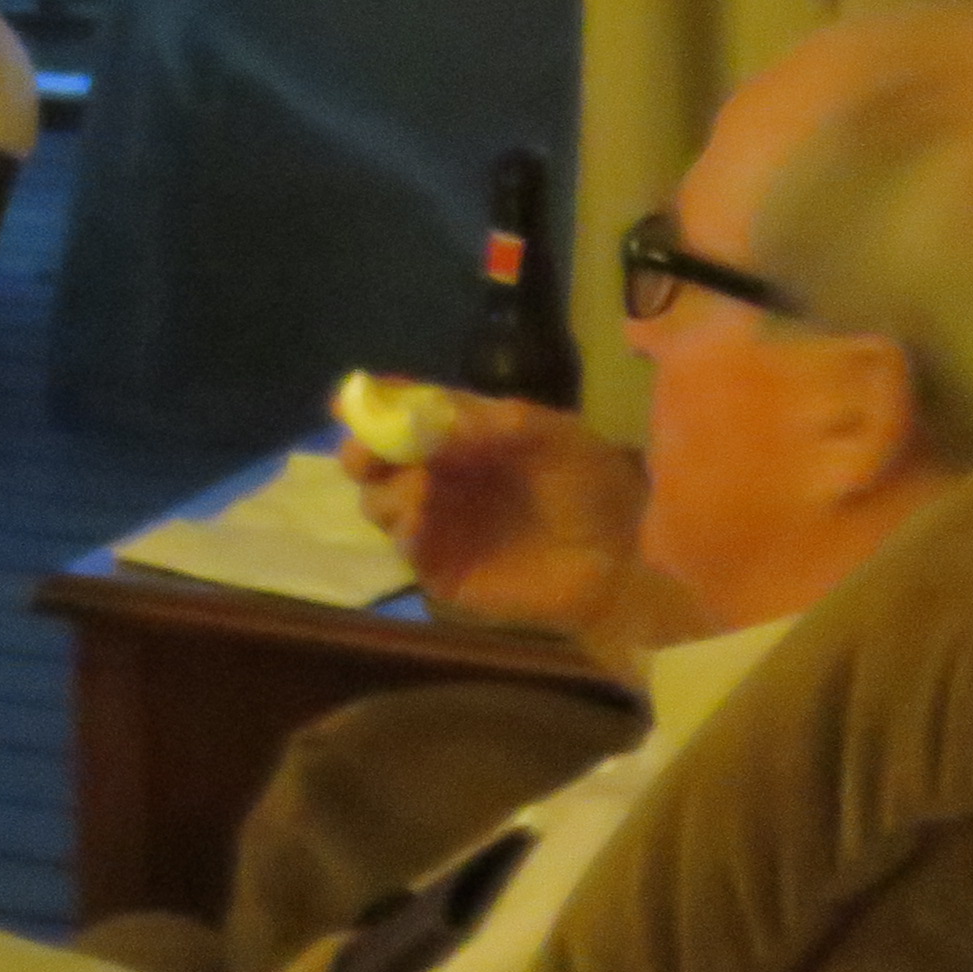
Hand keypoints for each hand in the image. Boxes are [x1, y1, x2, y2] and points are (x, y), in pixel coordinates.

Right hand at [344, 396, 649, 633]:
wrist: (621, 555)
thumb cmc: (589, 483)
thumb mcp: (545, 433)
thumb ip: (481, 421)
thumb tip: (415, 412)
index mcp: (459, 435)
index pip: (400, 413)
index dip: (372, 404)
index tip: (350, 400)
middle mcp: (439, 476)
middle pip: (371, 460)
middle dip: (361, 451)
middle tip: (368, 454)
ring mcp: (438, 525)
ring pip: (377, 503)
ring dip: (386, 490)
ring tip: (419, 490)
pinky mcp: (442, 571)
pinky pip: (403, 549)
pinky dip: (402, 531)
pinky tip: (418, 521)